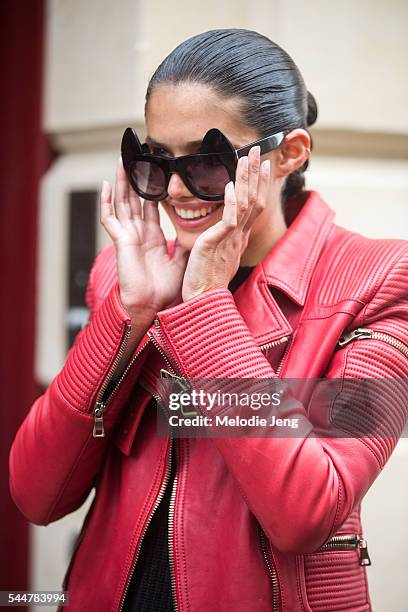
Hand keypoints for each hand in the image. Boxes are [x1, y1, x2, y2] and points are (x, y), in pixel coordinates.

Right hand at [100, 157, 188, 321]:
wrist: (151, 306)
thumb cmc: (164, 290)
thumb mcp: (181, 261)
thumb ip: (186, 243)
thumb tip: (201, 230)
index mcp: (152, 237)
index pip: (151, 207)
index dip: (153, 190)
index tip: (157, 173)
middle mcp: (139, 233)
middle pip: (135, 200)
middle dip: (136, 179)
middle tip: (138, 157)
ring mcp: (127, 236)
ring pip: (123, 203)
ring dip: (121, 182)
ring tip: (122, 161)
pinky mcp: (120, 241)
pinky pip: (110, 218)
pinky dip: (106, 202)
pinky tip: (105, 185)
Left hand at [181, 146, 269, 300]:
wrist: (203, 300)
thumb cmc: (206, 279)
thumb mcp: (217, 252)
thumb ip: (221, 236)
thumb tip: (220, 225)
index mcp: (239, 236)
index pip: (253, 204)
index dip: (258, 183)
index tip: (260, 165)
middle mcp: (240, 235)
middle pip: (254, 198)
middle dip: (256, 173)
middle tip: (257, 150)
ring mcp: (231, 238)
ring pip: (244, 204)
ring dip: (246, 179)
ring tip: (246, 158)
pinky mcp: (218, 243)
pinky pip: (229, 220)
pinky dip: (230, 201)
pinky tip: (228, 185)